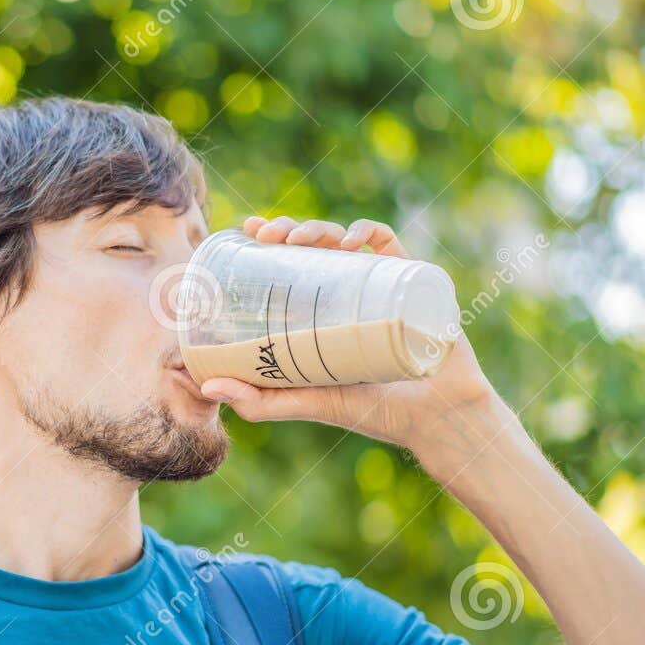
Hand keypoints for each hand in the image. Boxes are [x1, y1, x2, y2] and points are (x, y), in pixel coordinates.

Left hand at [198, 217, 510, 466]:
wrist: (437, 416)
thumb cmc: (375, 412)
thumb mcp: (309, 403)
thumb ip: (260, 402)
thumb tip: (207, 386)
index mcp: (322, 311)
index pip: (289, 265)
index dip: (266, 243)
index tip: (245, 231)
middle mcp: (348, 292)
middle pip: (313, 247)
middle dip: (287, 229)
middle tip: (266, 234)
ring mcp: (380, 283)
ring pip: (344, 239)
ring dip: (317, 228)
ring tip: (296, 239)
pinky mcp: (412, 280)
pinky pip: (389, 244)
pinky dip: (368, 231)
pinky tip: (350, 238)